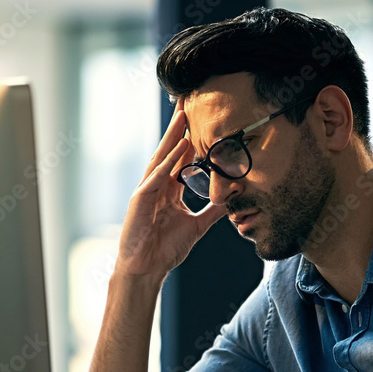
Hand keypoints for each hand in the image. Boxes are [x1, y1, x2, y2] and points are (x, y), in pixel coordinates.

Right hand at [114, 99, 225, 281]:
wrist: (146, 269)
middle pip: (170, 151)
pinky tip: (179, 146)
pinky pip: (157, 176)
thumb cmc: (165, 249)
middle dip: (179, 127)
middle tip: (189, 102)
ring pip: (162, 158)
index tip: (202, 119)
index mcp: (168, 190)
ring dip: (173, 136)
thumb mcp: (197, 225)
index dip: (191, 139)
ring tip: (184, 115)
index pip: (181, 158)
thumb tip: (232, 198)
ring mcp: (146, 191)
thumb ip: (213, 211)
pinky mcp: (140, 200)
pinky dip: (168, 161)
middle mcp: (156, 186)